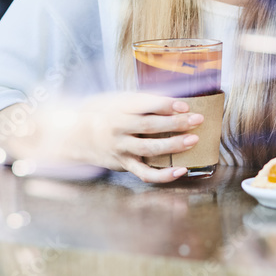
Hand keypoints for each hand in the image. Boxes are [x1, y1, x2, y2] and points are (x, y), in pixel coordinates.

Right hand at [63, 92, 205, 182]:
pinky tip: (181, 171)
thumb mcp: (119, 99)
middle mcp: (118, 128)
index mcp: (119, 108)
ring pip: (149, 149)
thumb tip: (177, 103)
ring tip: (193, 140)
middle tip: (197, 120)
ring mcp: (121, 148)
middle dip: (175, 123)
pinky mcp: (124, 164)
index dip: (165, 104)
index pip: (144, 104)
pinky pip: (145, 173)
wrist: (78, 135)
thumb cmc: (106, 113)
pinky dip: (164, 175)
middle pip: (149, 126)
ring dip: (173, 145)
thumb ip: (144, 101)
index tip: (185, 105)